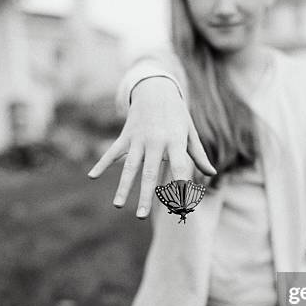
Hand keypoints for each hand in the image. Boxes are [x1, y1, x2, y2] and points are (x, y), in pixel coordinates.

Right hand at [87, 77, 216, 218]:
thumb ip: (199, 155)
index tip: (181, 205)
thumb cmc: (177, 115)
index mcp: (175, 142)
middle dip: (145, 195)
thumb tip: (212, 173)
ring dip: (123, 186)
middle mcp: (156, 142)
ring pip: (129, 166)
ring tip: (117, 205)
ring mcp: (139, 139)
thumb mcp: (190, 132)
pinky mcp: (126, 135)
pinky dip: (102, 163)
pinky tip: (92, 176)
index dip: (181, 185)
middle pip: (149, 173)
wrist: (156, 88)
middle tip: (142, 217)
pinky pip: (112, 152)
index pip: (180, 167)